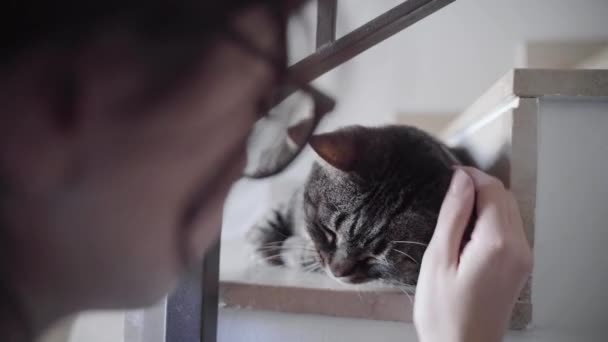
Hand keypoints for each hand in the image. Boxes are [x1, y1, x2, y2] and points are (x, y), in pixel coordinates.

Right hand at [414, 167, 532, 341]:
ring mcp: (523, 259)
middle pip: (505, 198)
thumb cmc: (443, 311)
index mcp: (498, 243)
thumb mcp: (438, 259)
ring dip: (486, 201)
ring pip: (510, 211)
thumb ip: (453, 215)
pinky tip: (468, 231)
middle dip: (479, 186)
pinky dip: (492, 219)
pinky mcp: (520, 267)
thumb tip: (462, 180)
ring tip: (455, 210)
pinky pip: (510, 229)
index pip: (492, 190)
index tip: (448, 173)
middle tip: (449, 190)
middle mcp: (519, 248)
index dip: (471, 176)